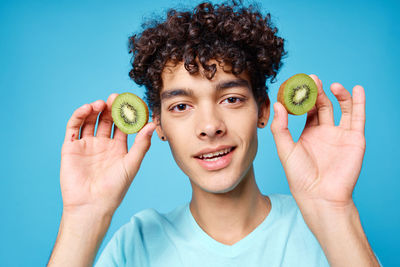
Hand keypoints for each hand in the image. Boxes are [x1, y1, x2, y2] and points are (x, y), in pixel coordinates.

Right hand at [60, 93, 155, 215]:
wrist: (92, 205)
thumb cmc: (115, 189)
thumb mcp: (131, 164)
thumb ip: (141, 144)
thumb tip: (152, 125)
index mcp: (118, 148)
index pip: (122, 125)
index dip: (126, 114)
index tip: (132, 102)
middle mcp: (102, 144)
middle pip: (106, 120)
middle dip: (111, 108)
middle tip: (116, 97)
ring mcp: (86, 145)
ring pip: (90, 121)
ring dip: (95, 110)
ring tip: (101, 104)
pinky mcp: (71, 147)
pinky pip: (73, 128)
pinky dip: (79, 116)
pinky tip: (87, 109)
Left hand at [270, 75, 365, 208]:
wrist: (320, 195)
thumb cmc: (300, 176)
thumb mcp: (285, 149)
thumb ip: (280, 128)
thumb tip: (277, 104)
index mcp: (308, 133)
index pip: (306, 109)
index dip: (302, 97)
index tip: (297, 84)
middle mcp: (325, 132)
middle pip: (323, 106)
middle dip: (317, 92)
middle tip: (312, 79)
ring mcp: (340, 135)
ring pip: (341, 109)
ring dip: (338, 95)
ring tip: (331, 85)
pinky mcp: (354, 139)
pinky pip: (358, 118)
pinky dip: (358, 103)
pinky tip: (357, 89)